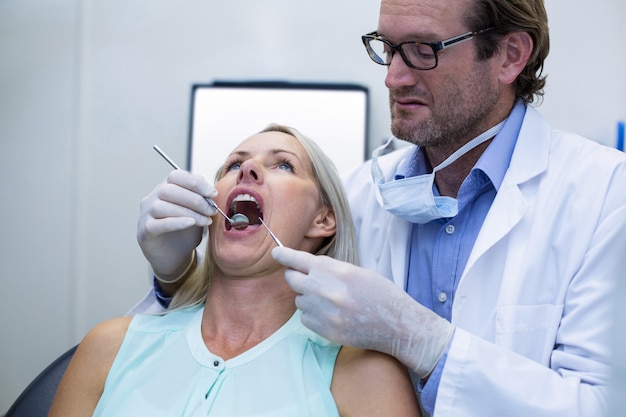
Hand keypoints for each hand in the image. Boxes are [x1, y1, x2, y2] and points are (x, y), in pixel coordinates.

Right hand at [137, 170, 216, 279]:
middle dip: (195, 199)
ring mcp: (145, 215)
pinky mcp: (145, 232)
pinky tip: (190, 223)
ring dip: (189, 212)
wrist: (175, 257)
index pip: (175, 176)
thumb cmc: (186, 231)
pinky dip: (176, 222)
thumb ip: (201, 198)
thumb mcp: (197, 212)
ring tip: (206, 220)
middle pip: (169, 190)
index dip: (195, 182)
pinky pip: (157, 224)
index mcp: (165, 189)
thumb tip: (210, 188)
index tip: (212, 193)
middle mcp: (152, 199)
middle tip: (211, 210)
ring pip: (162, 206)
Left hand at [272, 246, 454, 376]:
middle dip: (296, 276)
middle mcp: (324, 290)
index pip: (299, 260)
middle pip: (292, 279)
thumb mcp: (357, 271)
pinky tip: (332, 315)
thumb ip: (330, 269)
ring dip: (308, 298)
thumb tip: (307, 268)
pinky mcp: (324, 330)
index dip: (285, 255)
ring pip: (299, 300)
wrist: (397, 324)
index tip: (276, 253)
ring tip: (331, 300)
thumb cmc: (381, 293)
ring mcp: (322, 312)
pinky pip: (305, 318)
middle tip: (306, 278)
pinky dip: (313, 315)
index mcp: (334, 270)